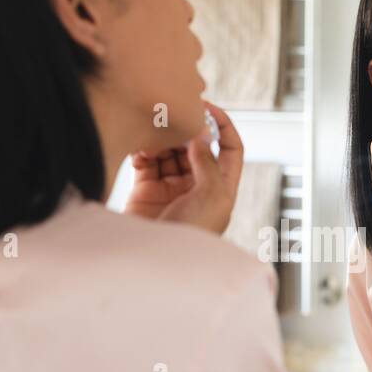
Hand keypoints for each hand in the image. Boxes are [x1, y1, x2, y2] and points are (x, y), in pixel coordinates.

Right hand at [123, 102, 242, 234]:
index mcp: (222, 187)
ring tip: (153, 134)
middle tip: (173, 116)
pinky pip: (147, 161)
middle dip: (187, 129)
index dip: (224, 126)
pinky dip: (143, 150)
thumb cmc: (194, 236)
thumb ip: (208, 163)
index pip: (231, 148)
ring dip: (163, 139)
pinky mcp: (146, 189)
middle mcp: (198, 185)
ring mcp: (171, 187)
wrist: (155, 262)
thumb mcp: (213, 197)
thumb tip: (201, 135)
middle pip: (197, 145)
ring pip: (170, 150)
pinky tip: (140, 148)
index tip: (208, 108)